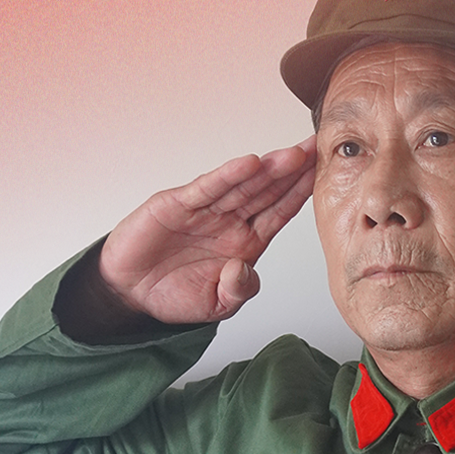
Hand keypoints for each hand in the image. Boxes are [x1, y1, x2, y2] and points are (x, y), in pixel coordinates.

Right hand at [98, 140, 315, 324]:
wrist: (130, 292)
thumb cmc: (175, 294)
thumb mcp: (217, 304)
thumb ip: (237, 290)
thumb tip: (243, 270)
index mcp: (247, 242)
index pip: (280, 212)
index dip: (300, 194)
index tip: (323, 175)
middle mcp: (230, 221)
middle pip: (267, 191)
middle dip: (292, 171)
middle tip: (317, 149)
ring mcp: (205, 210)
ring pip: (242, 186)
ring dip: (267, 170)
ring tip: (293, 155)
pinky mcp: (177, 204)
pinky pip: (207, 189)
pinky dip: (227, 176)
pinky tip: (249, 164)